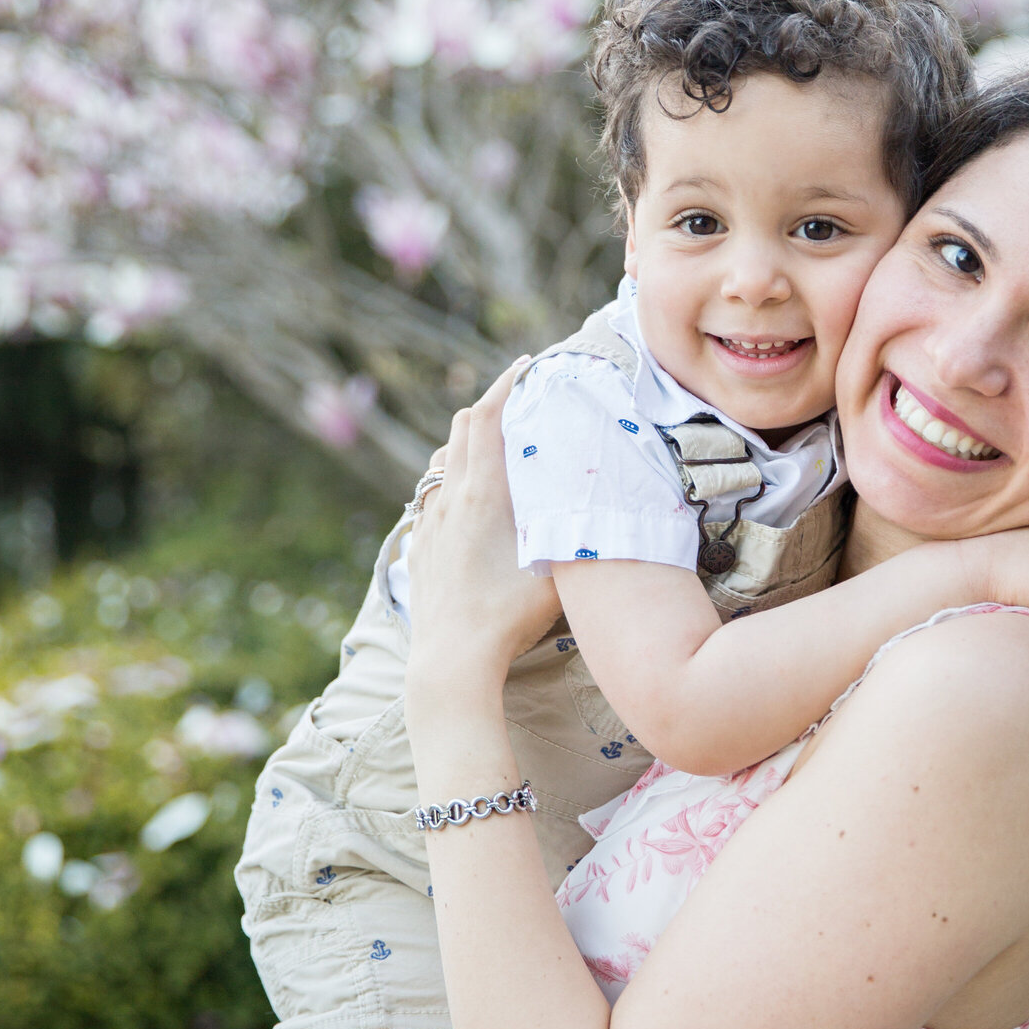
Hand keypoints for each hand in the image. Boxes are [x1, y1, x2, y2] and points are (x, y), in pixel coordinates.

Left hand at [405, 362, 562, 693]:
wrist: (451, 660)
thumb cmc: (510, 617)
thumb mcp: (560, 568)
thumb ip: (580, 531)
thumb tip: (608, 504)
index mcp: (483, 494)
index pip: (488, 418)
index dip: (506, 386)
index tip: (527, 368)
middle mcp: (450, 500)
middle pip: (461, 430)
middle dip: (489, 406)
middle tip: (519, 400)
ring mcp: (429, 525)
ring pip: (443, 464)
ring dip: (468, 445)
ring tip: (496, 448)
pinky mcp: (420, 550)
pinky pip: (433, 500)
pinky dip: (452, 482)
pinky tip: (468, 503)